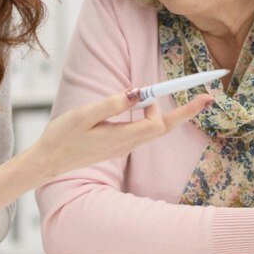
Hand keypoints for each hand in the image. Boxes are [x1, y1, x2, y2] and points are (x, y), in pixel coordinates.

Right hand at [31, 91, 213, 179]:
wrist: (47, 162)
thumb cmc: (62, 136)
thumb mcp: (84, 115)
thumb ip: (112, 103)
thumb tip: (139, 92)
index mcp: (121, 137)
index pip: (158, 123)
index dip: (180, 109)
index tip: (201, 96)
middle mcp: (127, 144)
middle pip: (164, 127)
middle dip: (186, 112)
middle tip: (206, 97)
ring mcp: (124, 146)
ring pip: (154, 129)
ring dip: (169, 112)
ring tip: (182, 97)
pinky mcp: (118, 144)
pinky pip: (143, 129)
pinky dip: (151, 115)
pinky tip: (147, 103)